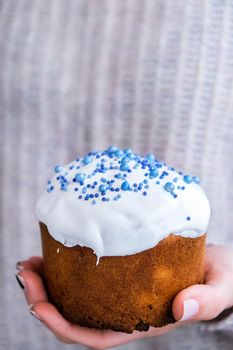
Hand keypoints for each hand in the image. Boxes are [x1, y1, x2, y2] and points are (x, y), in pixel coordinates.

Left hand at [15, 245, 232, 348]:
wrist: (220, 263)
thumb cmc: (221, 278)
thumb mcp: (221, 288)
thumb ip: (206, 301)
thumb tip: (181, 309)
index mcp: (143, 321)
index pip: (96, 337)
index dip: (64, 327)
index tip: (38, 307)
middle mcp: (126, 310)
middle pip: (75, 317)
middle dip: (43, 300)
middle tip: (27, 269)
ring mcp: (121, 292)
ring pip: (76, 297)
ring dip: (49, 282)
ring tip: (32, 260)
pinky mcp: (122, 272)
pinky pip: (88, 275)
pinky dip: (67, 265)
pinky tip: (56, 249)